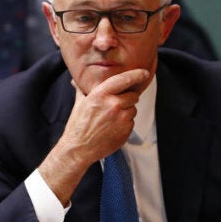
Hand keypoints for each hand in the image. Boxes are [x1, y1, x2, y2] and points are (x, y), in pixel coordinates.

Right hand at [39, 69, 149, 204]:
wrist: (79, 148)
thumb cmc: (78, 126)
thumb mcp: (80, 103)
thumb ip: (83, 89)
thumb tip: (76, 80)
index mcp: (101, 94)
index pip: (124, 79)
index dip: (136, 75)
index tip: (144, 73)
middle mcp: (113, 104)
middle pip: (133, 95)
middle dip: (127, 99)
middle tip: (114, 107)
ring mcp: (122, 118)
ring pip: (133, 109)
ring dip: (126, 112)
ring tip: (111, 120)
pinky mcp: (127, 129)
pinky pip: (132, 121)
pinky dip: (125, 124)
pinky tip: (113, 128)